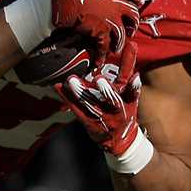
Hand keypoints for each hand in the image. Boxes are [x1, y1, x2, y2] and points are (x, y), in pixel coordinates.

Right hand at [45, 0, 141, 56]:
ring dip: (121, 40)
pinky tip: (99, 59)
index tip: (138, 2)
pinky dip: (103, 53)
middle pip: (134, 14)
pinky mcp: (101, 31)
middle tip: (130, 27)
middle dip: (133, 21)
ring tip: (117, 45)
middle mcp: (116, 3)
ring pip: (123, 33)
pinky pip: (106, 45)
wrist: (59, 2)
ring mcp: (110, 18)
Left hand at [56, 42, 141, 157]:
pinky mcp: (88, 122)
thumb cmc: (125, 112)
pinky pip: (76, 109)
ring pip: (91, 105)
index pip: (132, 88)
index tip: (133, 67)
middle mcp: (116, 111)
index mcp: (128, 102)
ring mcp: (101, 117)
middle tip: (100, 79)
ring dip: (81, 93)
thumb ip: (130, 78)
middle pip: (113, 100)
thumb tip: (132, 49)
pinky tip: (58, 86)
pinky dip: (66, 98)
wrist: (118, 140)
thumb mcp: (131, 98)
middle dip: (107, 91)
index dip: (133, 80)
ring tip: (72, 81)